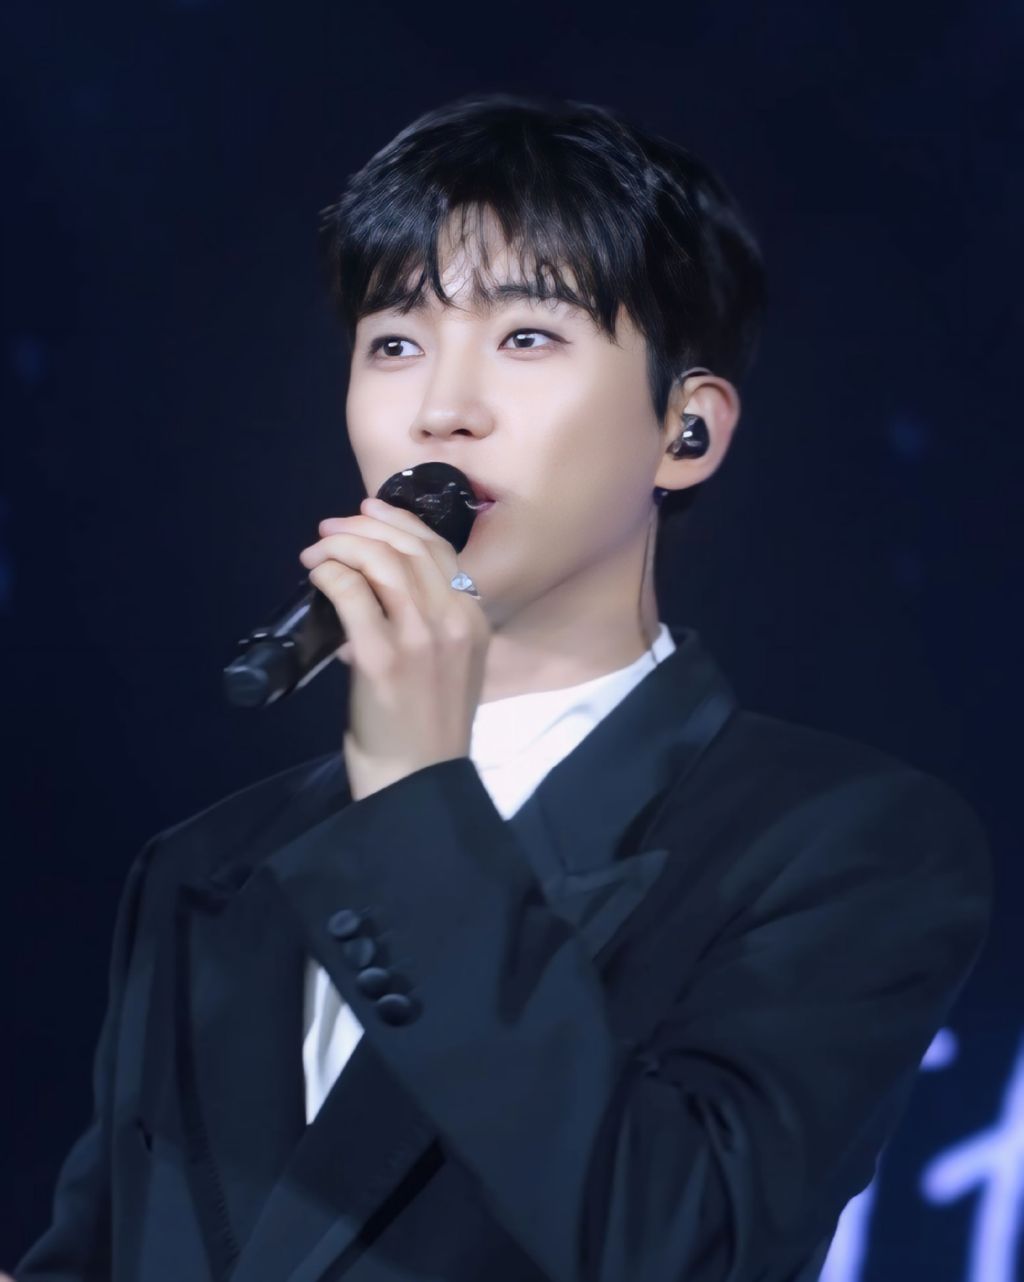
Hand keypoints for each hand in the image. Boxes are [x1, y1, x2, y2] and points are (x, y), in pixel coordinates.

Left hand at [299, 496, 490, 800]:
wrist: (419, 783)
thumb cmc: (429, 730)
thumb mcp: (451, 667)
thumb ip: (429, 626)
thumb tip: (375, 593)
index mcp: (475, 621)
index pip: (439, 551)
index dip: (399, 522)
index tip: (367, 512)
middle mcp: (454, 621)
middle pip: (407, 548)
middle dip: (363, 526)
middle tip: (329, 529)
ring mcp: (419, 638)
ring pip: (380, 561)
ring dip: (341, 545)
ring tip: (316, 550)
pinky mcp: (382, 657)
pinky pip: (351, 592)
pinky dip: (329, 573)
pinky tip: (315, 575)